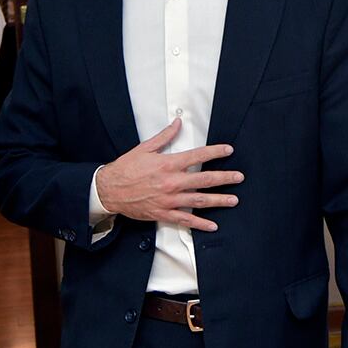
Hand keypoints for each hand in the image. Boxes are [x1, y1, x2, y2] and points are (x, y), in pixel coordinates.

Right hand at [96, 118, 243, 230]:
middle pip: (204, 180)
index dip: (215, 152)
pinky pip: (185, 220)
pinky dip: (200, 224)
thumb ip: (164, 136)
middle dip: (224, 178)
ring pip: (199, 200)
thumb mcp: (144, 148)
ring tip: (234, 200)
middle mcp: (171, 182)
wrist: (109, 190)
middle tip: (239, 177)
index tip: (228, 150)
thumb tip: (177, 122)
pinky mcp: (163, 213)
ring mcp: (169, 200)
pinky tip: (213, 225)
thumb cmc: (125, 169)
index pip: (197, 156)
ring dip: (219, 201)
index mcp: (168, 164)